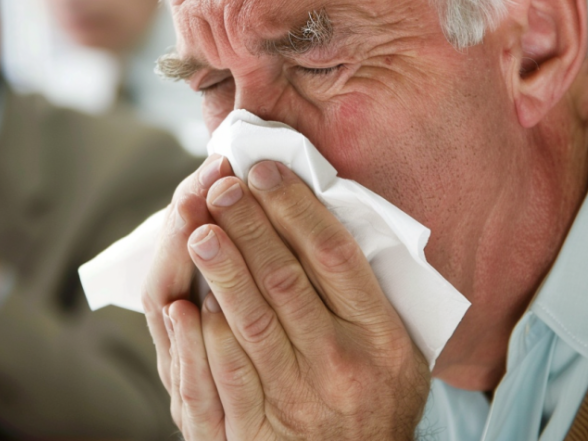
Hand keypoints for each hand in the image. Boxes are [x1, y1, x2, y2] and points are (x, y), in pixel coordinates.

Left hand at [144, 156, 429, 439]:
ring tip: (197, 224)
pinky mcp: (260, 427)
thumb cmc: (378, 401)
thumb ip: (369, 295)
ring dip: (220, 267)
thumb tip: (328, 220)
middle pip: (285, 277)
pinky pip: (228, 375)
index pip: (333, 254)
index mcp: (380, 335)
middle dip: (248, 224)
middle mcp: (341, 362)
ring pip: (252, 319)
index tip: (265, 172)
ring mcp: (299, 396)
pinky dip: (205, 336)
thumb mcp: (400, 349)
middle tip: (221, 184)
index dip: (295, 207)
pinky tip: (187, 301)